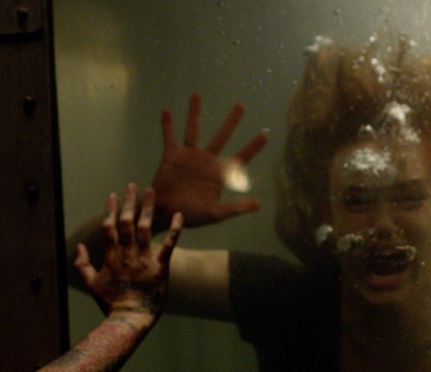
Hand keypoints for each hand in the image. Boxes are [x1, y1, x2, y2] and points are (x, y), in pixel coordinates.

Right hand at [75, 184, 182, 316]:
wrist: (130, 317)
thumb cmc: (110, 302)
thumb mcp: (91, 283)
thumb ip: (82, 264)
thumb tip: (80, 246)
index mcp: (111, 255)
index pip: (109, 227)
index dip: (110, 210)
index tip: (113, 195)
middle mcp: (127, 253)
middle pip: (127, 223)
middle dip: (129, 203)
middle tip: (132, 186)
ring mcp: (144, 259)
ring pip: (146, 228)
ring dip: (148, 209)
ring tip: (151, 192)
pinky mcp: (161, 267)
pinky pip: (169, 245)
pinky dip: (175, 230)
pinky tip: (180, 215)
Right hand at [153, 93, 268, 228]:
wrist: (165, 214)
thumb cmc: (190, 216)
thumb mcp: (216, 214)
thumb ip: (236, 207)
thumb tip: (259, 204)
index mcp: (219, 173)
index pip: (241, 157)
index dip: (253, 146)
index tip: (265, 134)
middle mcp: (206, 161)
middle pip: (222, 136)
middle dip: (231, 121)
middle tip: (241, 105)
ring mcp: (189, 156)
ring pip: (194, 129)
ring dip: (194, 113)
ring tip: (197, 95)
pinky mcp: (172, 156)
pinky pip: (170, 137)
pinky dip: (167, 125)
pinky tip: (167, 111)